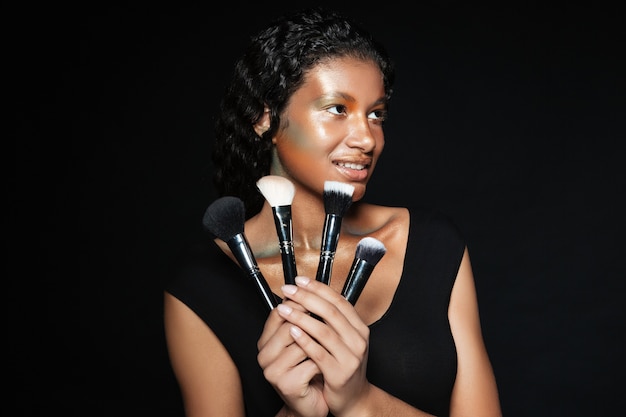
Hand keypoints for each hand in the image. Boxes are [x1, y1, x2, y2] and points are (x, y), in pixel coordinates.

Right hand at [257, 298, 328, 416]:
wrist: (315, 402)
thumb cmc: (311, 370)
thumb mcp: (304, 341)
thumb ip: (302, 320)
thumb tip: (311, 290)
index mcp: (266, 341)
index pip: (277, 313)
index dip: (298, 303)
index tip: (316, 296)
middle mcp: (264, 355)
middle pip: (289, 325)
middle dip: (312, 322)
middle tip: (330, 323)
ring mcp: (273, 371)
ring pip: (301, 344)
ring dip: (321, 344)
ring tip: (330, 348)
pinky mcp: (286, 385)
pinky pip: (311, 363)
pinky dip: (323, 362)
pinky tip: (327, 366)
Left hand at [277, 276, 371, 416]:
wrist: (353, 399)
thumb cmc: (343, 366)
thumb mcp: (344, 339)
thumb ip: (332, 320)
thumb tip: (311, 294)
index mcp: (359, 328)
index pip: (339, 301)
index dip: (318, 288)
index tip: (300, 280)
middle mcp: (359, 340)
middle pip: (331, 312)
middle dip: (307, 298)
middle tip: (288, 290)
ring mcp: (351, 357)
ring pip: (324, 331)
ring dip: (301, 317)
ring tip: (284, 308)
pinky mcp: (339, 373)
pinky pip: (318, 353)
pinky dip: (304, 340)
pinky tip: (291, 331)